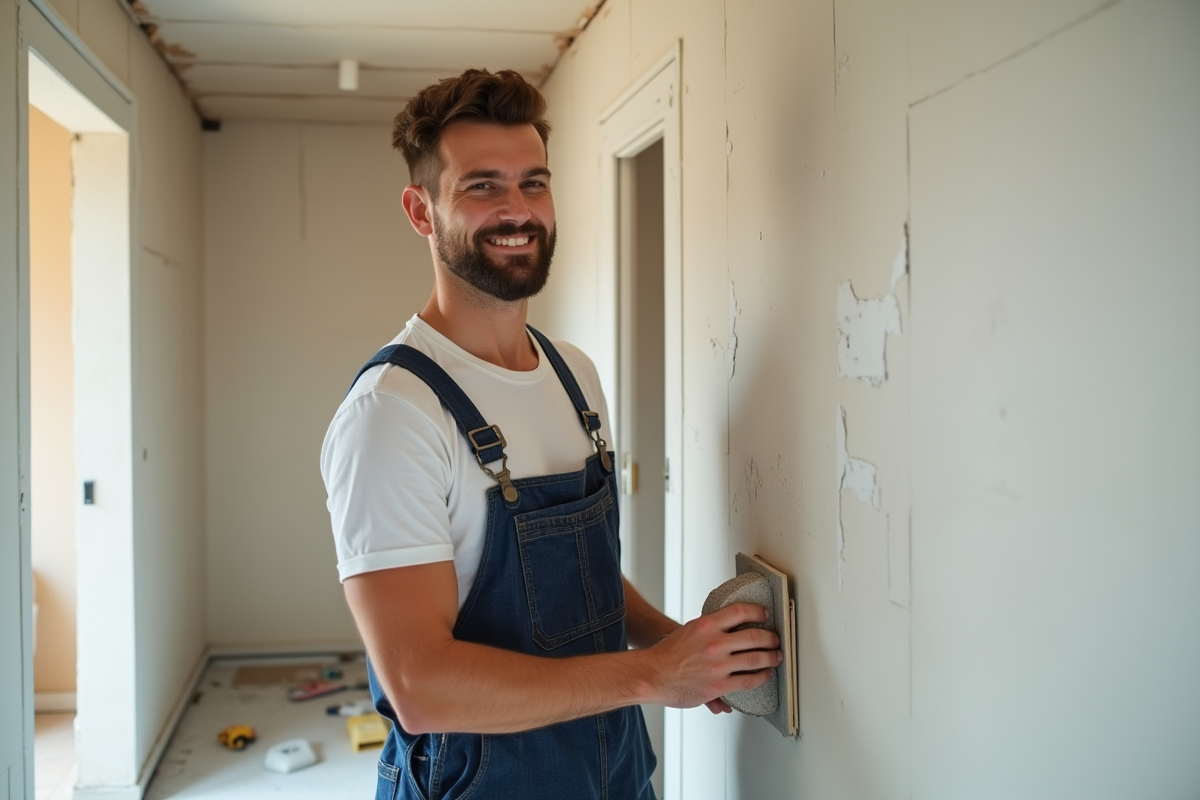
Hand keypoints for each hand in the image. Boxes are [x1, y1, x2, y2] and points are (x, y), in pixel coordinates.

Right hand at [644, 602, 781, 709]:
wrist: (653, 674)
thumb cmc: (668, 654)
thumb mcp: (689, 631)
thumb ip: (710, 629)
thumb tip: (728, 624)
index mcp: (707, 625)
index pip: (740, 612)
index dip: (757, 612)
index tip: (765, 615)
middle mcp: (714, 644)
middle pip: (755, 636)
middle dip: (771, 638)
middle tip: (776, 639)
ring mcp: (718, 665)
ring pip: (756, 659)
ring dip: (771, 657)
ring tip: (776, 657)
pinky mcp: (718, 685)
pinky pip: (748, 681)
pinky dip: (761, 678)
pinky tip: (765, 675)